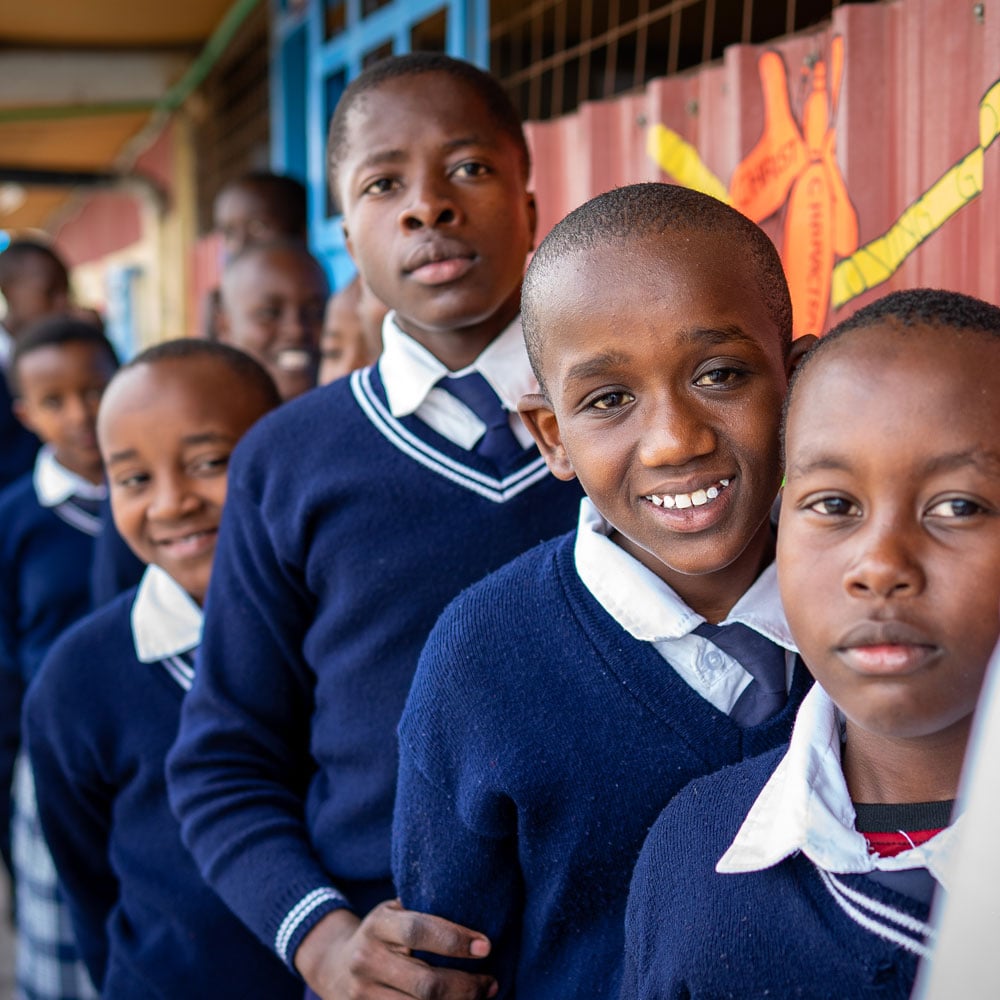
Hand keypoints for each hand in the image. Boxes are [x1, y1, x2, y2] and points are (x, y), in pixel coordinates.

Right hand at [294, 899, 498, 999]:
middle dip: (466, 986)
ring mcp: (364, 994)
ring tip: (482, 995)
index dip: (455, 940)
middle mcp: (367, 960)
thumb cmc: (380, 933)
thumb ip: (422, 910)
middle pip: (426, 983)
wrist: (333, 965)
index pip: (418, 932)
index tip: (486, 946)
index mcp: (378, 925)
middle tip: (490, 982)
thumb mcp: (393, 912)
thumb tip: (474, 905)